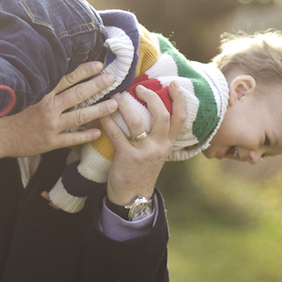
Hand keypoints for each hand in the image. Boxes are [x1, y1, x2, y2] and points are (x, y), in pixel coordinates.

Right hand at [0, 62, 118, 158]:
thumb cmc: (10, 112)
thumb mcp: (26, 94)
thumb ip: (42, 86)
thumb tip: (59, 74)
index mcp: (42, 93)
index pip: (67, 79)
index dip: (84, 71)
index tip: (99, 65)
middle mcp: (48, 107)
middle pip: (78, 94)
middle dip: (97, 85)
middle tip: (112, 79)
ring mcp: (50, 125)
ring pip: (79, 116)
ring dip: (99, 110)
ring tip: (114, 104)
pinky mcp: (50, 142)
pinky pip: (72, 139)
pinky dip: (86, 136)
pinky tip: (99, 132)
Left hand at [104, 81, 185, 206]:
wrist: (132, 197)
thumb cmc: (141, 170)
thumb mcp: (156, 152)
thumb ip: (156, 134)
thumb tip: (149, 109)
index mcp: (167, 143)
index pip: (180, 118)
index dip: (179, 99)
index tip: (175, 83)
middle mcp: (159, 146)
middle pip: (162, 115)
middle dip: (152, 97)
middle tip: (139, 87)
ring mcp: (144, 152)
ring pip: (138, 122)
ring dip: (126, 106)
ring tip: (117, 96)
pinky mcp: (127, 157)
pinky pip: (117, 134)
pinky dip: (108, 121)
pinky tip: (102, 114)